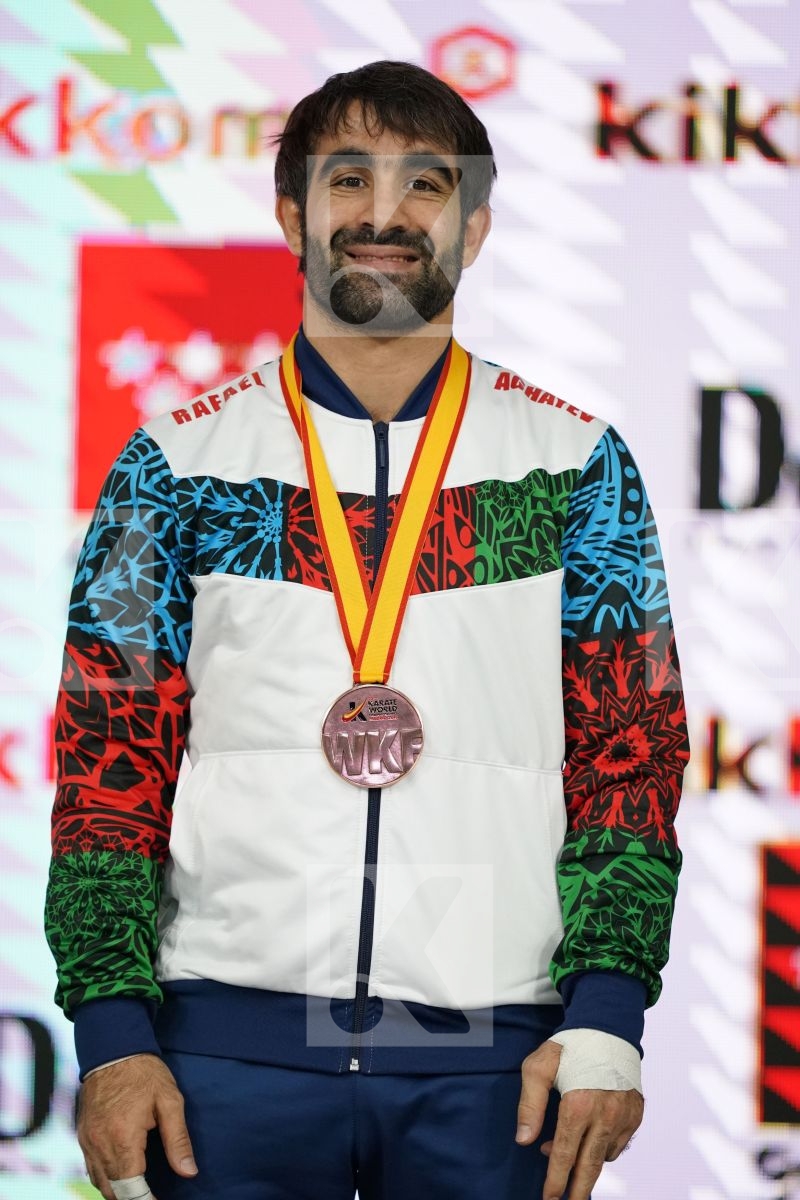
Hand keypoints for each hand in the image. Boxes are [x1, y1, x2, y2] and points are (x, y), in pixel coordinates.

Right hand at [78, 1054, 197, 1199]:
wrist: (113, 1048)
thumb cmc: (145, 1073)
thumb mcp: (170, 1101)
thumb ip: (178, 1139)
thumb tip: (189, 1171)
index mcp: (123, 1137)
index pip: (132, 1188)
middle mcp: (100, 1144)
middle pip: (114, 1191)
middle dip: (133, 1198)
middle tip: (153, 1195)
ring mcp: (88, 1141)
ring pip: (100, 1183)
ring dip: (119, 1190)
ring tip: (141, 1189)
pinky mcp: (83, 1135)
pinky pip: (91, 1168)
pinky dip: (106, 1177)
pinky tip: (122, 1174)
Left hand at [515, 1040, 643, 1199]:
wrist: (609, 1026)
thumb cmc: (569, 1046)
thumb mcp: (538, 1066)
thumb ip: (530, 1104)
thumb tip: (524, 1139)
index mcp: (579, 1104)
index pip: (565, 1154)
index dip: (555, 1180)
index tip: (548, 1199)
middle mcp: (606, 1115)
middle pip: (590, 1166)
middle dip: (577, 1191)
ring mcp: (624, 1116)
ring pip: (605, 1156)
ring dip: (588, 1165)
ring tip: (570, 1162)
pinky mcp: (636, 1114)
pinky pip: (619, 1143)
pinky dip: (604, 1149)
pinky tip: (590, 1141)